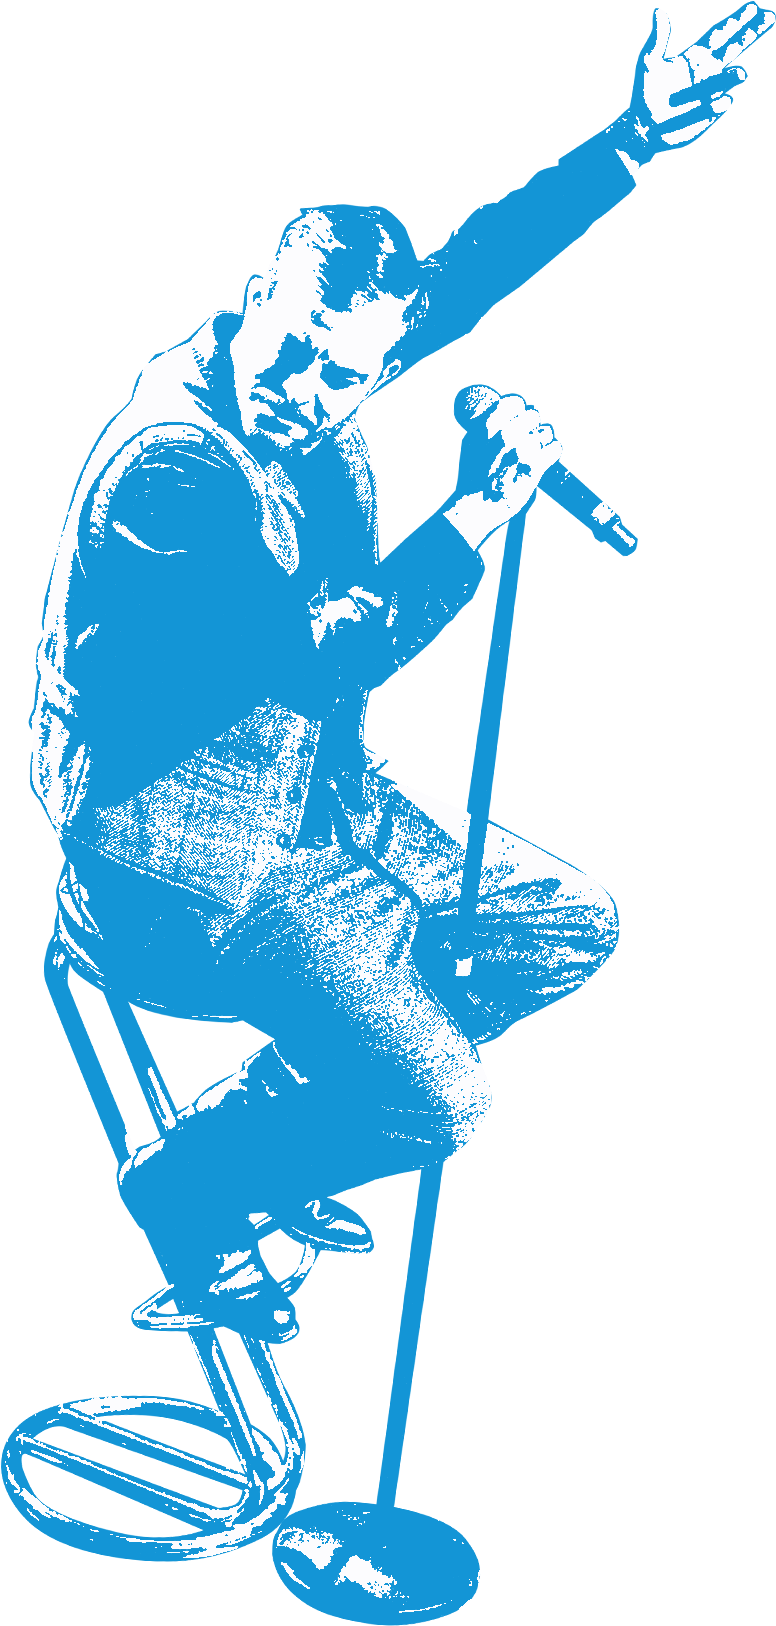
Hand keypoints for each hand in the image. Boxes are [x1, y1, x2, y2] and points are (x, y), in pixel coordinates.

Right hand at [444, 391, 561, 549]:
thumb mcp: (469, 445)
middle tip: (529, 431)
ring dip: (543, 436)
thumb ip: (484, 427)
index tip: (520, 413)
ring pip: (546, 431)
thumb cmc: (471, 477)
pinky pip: (554, 448)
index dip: (520, 406)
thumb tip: (499, 410)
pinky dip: (553, 450)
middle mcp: (507, 436)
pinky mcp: (536, 468)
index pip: (514, 402)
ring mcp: (523, 452)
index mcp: (488, 427)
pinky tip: (547, 453)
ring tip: (537, 446)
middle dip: (532, 422)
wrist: (476, 507)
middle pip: (533, 414)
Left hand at [621, 5, 772, 163]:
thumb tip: (659, 11)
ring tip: (741, 73)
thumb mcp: (648, 64)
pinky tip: (724, 100)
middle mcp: (706, 72)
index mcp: (694, 57)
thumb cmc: (644, 94)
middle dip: (750, 33)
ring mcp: (709, 93)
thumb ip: (657, 39)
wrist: (643, 127)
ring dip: (733, 77)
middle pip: (733, 49)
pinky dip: (719, 103)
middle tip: (770, 15)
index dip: (735, 21)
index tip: (753, 6)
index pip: (719, 35)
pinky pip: (715, 107)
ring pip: (725, 80)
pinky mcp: (708, 114)